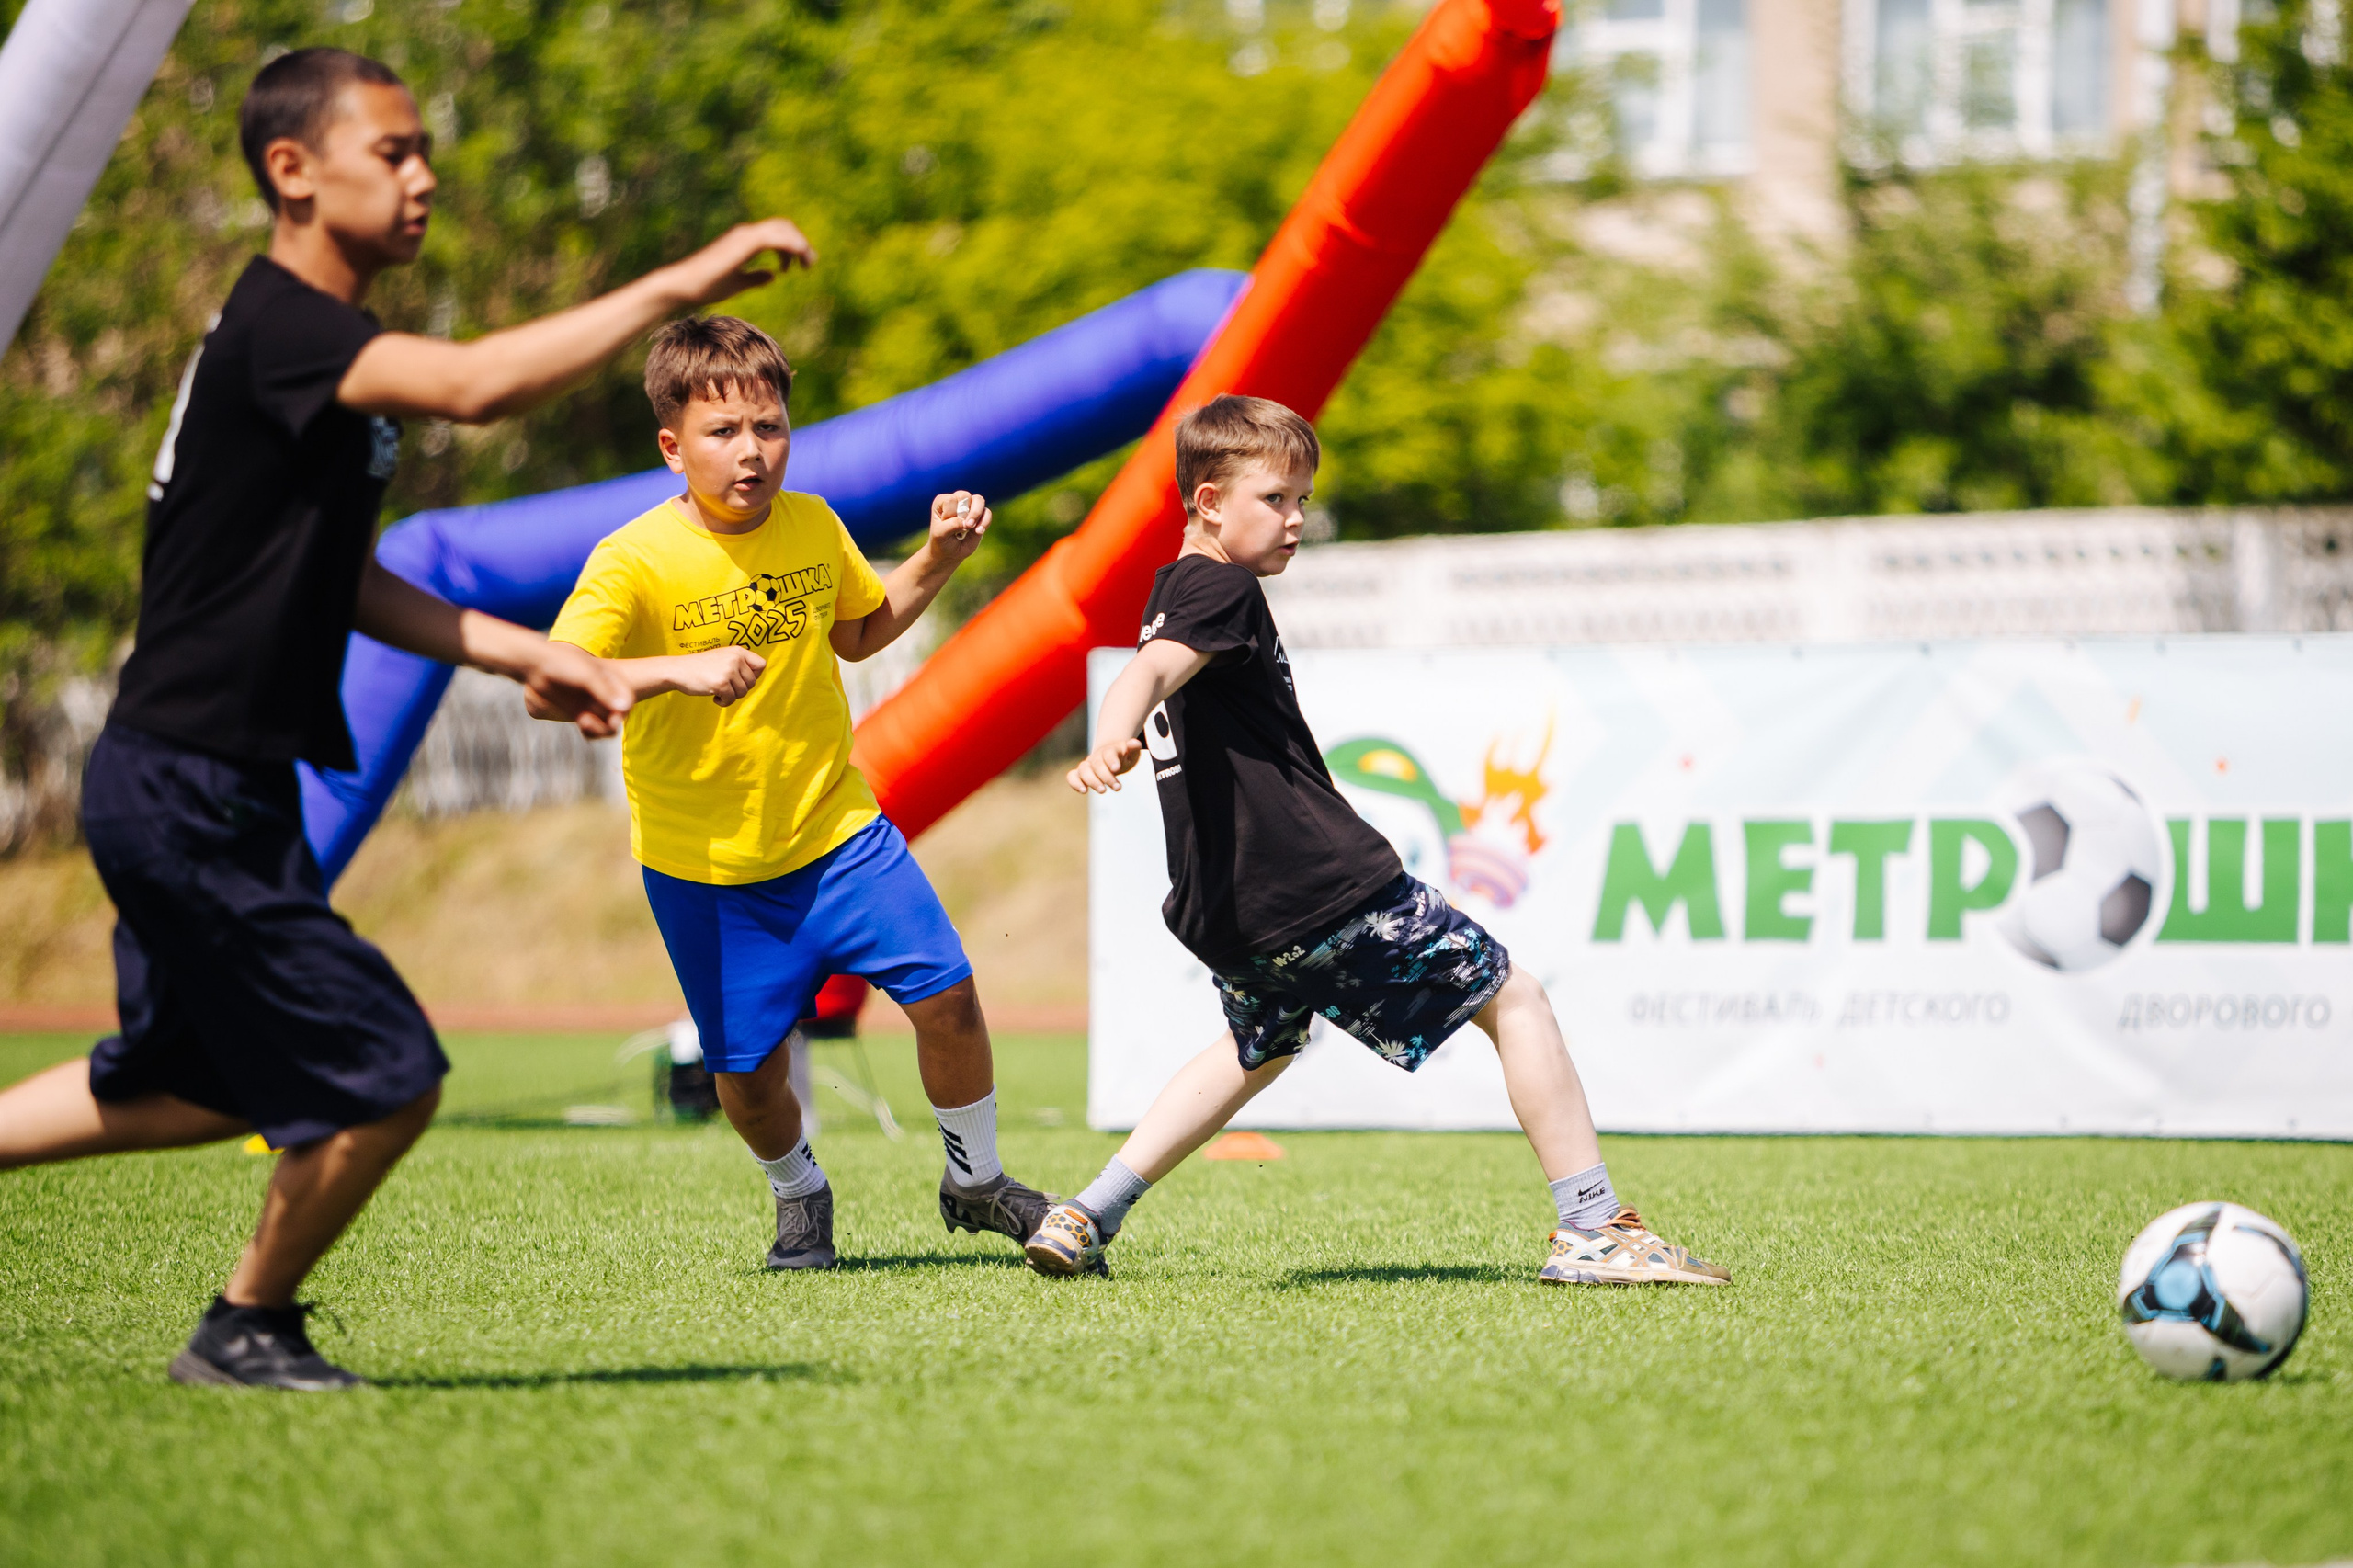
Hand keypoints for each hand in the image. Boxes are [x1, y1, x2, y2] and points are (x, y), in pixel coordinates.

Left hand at [521, 640, 633, 738]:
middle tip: (605, 724)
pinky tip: (583, 722)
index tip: (616, 716)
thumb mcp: (587, 676)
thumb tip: (624, 709)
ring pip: (606, 727)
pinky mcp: (579, 713)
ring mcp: (592, 705)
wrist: (537, 665)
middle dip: (612, 724)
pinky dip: (590, 731)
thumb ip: (605, 692)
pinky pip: (591, 730)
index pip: (627, 701)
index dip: (624, 711)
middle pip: (619, 718)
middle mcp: (605, 695)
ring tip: (585, 721)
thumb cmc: (564, 665)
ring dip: (600, 729)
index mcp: (612, 682)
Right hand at [665, 220, 817, 305]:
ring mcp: (743, 236)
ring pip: (780, 228)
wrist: (686, 286)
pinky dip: (789, 243)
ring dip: (799, 243)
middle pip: (782, 227)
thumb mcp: (738, 283)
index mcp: (745, 242)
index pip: (776, 233)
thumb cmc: (707, 286)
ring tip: (807, 263)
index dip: (792, 247)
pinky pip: (772, 237)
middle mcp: (745, 234)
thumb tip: (773, 276)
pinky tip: (799, 254)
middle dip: (800, 242)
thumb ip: (756, 278)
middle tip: (809, 263)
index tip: (797, 267)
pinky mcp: (742, 243)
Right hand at [675, 646, 767, 705]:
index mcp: (738, 651)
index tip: (741, 679)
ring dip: (731, 696)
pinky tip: (714, 696)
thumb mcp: (723, 657)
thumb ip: (739, 663)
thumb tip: (754, 679)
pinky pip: (731, 700)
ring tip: (718, 690)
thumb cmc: (701, 666)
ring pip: (743, 692)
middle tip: (726, 686)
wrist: (679, 670)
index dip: (754, 675)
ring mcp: (729, 671)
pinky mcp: (721, 684)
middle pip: (752, 682)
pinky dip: (724, 702)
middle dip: (740, 689)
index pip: (761, 665)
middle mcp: (735, 659)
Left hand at [928, 490, 991, 566]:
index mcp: (942, 501)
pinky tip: (979, 532)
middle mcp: (956, 500)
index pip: (950, 500)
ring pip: (979, 500)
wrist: (949, 553)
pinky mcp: (980, 516)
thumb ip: (952, 525)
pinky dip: (985, 522)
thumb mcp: (940, 534)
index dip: (951, 514)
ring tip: (973, 528)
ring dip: (977, 514)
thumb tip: (968, 523)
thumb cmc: (941, 541)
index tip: (946, 526)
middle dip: (966, 511)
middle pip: (965, 496)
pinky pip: (987, 513)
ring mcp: (969, 507)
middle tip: (966, 526)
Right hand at [1067, 737, 1142, 794]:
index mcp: (1110, 750)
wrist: (1111, 755)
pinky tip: (1084, 791)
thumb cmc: (1123, 756)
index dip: (1111, 760)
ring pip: (1083, 770)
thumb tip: (1135, 743)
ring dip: (1091, 781)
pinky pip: (1072, 776)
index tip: (1116, 768)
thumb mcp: (1131, 752)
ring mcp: (1087, 764)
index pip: (1108, 753)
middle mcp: (1096, 756)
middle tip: (1117, 787)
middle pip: (1097, 764)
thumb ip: (1133, 748)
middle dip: (1106, 776)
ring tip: (1103, 790)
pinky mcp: (1080, 774)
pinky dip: (1075, 783)